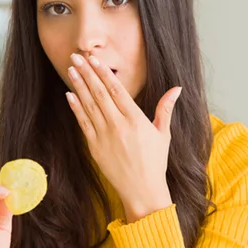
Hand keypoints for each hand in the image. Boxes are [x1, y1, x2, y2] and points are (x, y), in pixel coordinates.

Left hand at [65, 53, 179, 221]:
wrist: (142, 191)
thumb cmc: (155, 162)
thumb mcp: (163, 134)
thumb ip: (165, 109)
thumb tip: (177, 89)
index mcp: (136, 120)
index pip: (117, 90)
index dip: (104, 72)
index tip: (95, 59)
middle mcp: (118, 126)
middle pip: (99, 93)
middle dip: (87, 73)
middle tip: (76, 56)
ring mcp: (104, 137)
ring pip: (89, 105)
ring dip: (79, 85)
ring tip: (71, 69)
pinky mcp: (95, 147)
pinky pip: (83, 123)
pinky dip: (76, 108)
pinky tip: (69, 94)